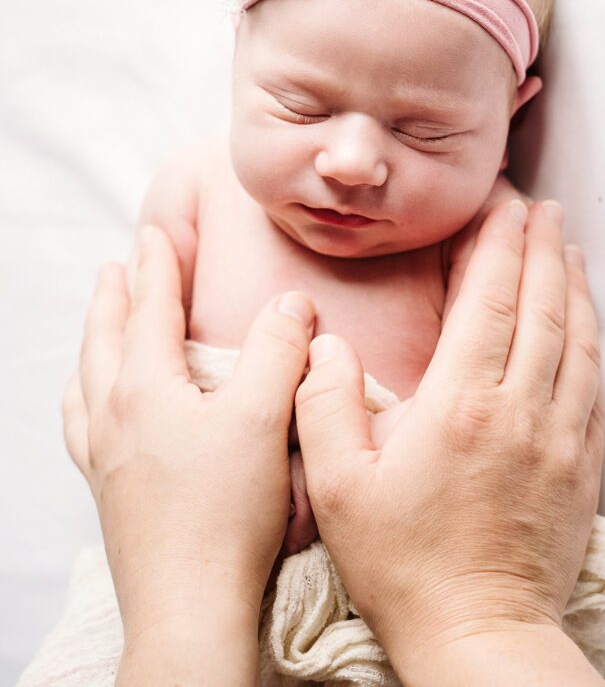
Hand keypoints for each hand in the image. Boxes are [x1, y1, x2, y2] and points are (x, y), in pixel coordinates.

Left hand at [63, 224, 315, 683]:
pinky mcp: (107, 489)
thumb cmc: (226, 512)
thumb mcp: (262, 418)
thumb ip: (278, 351)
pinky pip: (79, 425)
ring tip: (97, 320)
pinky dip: (81, 396)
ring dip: (93, 338)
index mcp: (146, 388)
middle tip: (116, 264)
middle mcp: (112, 415)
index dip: (158, 266)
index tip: (158, 231)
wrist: (188, 607)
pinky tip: (87, 403)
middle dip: (114, 295)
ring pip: (86, 378)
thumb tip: (290, 302)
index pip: (149, 309)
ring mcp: (102, 455)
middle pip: (105, 337)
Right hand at [295, 200, 603, 681]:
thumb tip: (325, 344)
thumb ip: (323, 404)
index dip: (499, 244)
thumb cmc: (404, 565)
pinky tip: (584, 323)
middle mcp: (520, 410)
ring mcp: (558, 438)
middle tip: (538, 205)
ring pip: (576, 339)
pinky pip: (593, 386)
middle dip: (540, 246)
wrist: (480, 636)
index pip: (491, 299)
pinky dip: (591, 340)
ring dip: (572, 284)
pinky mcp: (580, 467)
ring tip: (566, 246)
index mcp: (461, 405)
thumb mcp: (337, 488)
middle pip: (541, 306)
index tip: (504, 204)